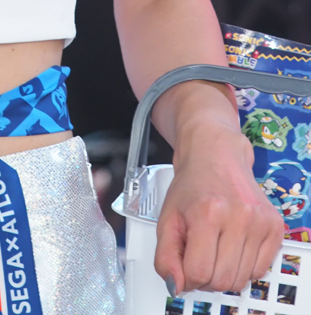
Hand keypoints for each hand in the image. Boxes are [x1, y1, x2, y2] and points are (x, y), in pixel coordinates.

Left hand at [156, 123, 283, 294]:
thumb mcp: (167, 217)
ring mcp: (260, 221)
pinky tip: (233, 245)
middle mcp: (238, 216)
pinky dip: (244, 266)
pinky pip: (260, 270)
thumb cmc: (191, 186)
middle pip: (222, 280)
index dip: (187, 276)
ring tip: (215, 248)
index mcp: (207, 212)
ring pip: (242, 279)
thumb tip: (174, 286)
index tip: (185, 264)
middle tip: (200, 256)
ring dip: (225, 273)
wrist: (215, 155)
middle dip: (207, 277)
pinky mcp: (275, 226)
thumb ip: (165, 255)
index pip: (198, 272)